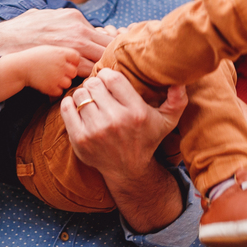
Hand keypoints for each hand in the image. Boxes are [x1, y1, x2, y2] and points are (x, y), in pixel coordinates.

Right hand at [0, 8, 112, 74]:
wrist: (1, 45)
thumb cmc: (21, 30)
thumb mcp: (45, 14)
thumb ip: (64, 18)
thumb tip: (78, 21)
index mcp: (76, 21)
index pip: (105, 36)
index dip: (108, 49)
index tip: (107, 56)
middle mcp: (77, 36)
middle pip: (106, 53)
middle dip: (107, 62)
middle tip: (107, 70)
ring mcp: (70, 56)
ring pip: (95, 69)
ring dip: (94, 74)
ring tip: (94, 78)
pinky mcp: (61, 72)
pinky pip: (79, 80)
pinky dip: (78, 83)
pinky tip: (75, 84)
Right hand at [22, 45, 80, 96]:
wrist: (20, 67)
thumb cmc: (34, 57)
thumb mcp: (49, 50)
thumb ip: (62, 53)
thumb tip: (75, 60)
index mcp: (61, 53)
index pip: (76, 58)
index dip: (72, 62)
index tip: (66, 63)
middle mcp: (61, 65)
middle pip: (74, 72)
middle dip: (68, 73)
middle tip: (57, 72)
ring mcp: (57, 77)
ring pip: (68, 83)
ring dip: (62, 82)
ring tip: (52, 79)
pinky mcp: (51, 87)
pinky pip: (60, 91)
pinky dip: (55, 90)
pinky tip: (47, 84)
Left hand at [60, 69, 184, 172]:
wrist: (127, 170)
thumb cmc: (146, 139)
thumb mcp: (167, 122)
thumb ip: (177, 100)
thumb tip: (180, 81)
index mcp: (136, 112)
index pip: (112, 78)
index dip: (108, 75)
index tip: (109, 81)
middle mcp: (116, 121)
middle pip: (94, 84)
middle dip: (95, 84)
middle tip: (99, 91)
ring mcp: (96, 131)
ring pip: (80, 94)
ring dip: (84, 94)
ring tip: (91, 100)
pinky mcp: (80, 139)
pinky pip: (66, 108)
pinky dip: (70, 104)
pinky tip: (78, 108)